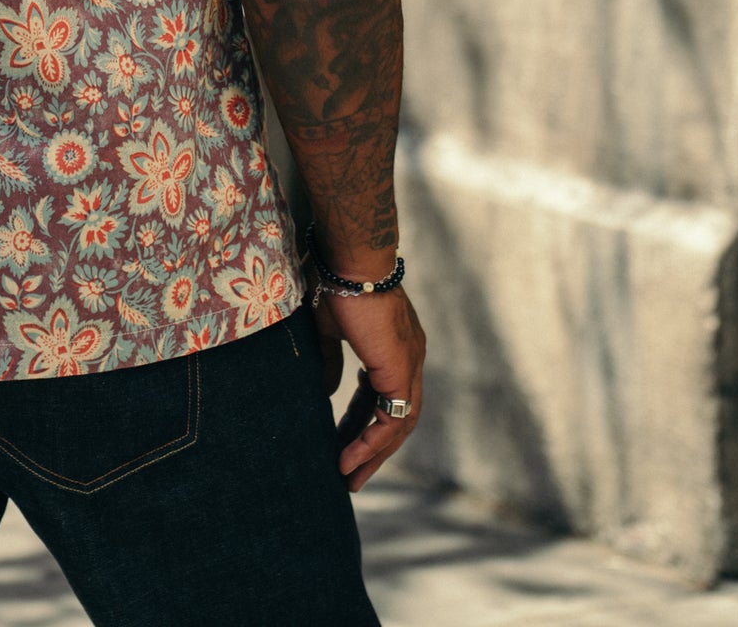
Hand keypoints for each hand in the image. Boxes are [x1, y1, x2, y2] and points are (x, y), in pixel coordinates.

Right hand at [313, 285, 424, 490]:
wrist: (351, 261)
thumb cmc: (337, 282)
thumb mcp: (330, 328)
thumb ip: (332, 360)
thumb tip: (327, 391)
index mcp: (396, 347)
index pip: (384, 395)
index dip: (364, 422)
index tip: (343, 442)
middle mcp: (410, 359)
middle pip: (397, 417)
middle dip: (372, 448)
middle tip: (350, 474)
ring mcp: (409, 366)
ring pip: (398, 425)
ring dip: (372, 454)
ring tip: (347, 477)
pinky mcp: (400, 372)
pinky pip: (389, 421)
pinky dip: (369, 444)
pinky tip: (347, 459)